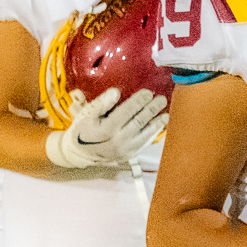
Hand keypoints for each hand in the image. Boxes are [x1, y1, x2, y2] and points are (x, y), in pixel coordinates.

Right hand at [44, 86, 168, 169]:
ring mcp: (125, 149)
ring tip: (165, 114)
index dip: (138, 101)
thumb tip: (116, 92)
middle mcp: (118, 141)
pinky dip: (154, 133)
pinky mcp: (130, 154)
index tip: (148, 92)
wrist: (80, 153)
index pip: (126, 112)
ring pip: (146, 134)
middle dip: (152, 109)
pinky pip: (145, 143)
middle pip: (139, 122)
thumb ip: (101, 103)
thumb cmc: (83, 130)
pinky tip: (160, 125)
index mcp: (106, 129)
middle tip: (161, 99)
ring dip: (157, 123)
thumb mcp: (86, 114)